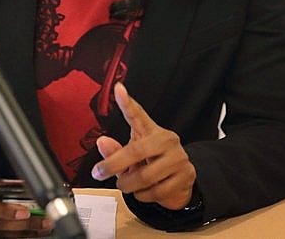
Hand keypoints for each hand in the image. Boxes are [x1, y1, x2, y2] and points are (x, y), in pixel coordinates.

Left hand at [92, 83, 195, 209]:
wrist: (179, 184)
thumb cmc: (152, 166)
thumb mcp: (131, 159)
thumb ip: (115, 153)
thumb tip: (102, 142)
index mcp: (151, 131)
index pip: (138, 114)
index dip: (127, 102)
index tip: (118, 89)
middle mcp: (166, 140)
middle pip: (136, 150)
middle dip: (113, 165)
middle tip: (99, 173)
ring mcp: (178, 157)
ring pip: (145, 176)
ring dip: (128, 185)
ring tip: (126, 185)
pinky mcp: (185, 175)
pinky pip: (156, 191)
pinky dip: (143, 196)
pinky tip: (145, 191)